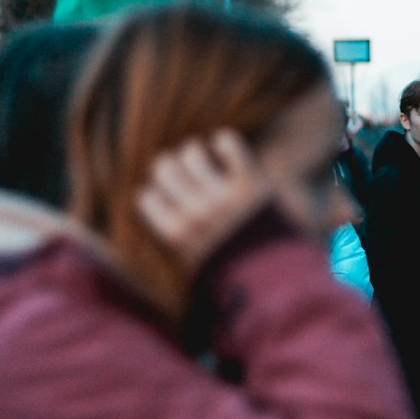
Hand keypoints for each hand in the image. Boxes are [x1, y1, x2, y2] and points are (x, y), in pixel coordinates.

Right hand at [135, 130, 271, 272]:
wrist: (277, 277)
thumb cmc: (229, 271)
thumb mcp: (189, 263)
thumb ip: (169, 237)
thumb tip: (142, 206)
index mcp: (176, 235)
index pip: (146, 196)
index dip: (158, 194)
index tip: (171, 197)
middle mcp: (196, 214)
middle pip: (163, 167)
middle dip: (172, 167)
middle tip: (186, 173)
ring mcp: (223, 197)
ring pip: (191, 152)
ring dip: (196, 152)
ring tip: (206, 161)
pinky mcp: (250, 184)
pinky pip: (229, 143)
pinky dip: (225, 141)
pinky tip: (226, 152)